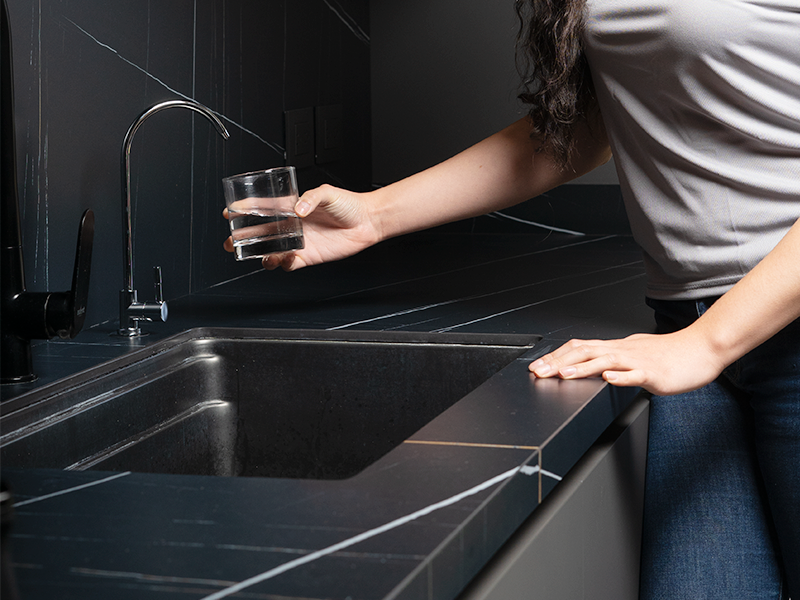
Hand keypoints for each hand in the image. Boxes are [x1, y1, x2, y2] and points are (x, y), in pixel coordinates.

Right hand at [223, 184, 380, 270]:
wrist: (366, 222)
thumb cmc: (348, 204)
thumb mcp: (328, 192)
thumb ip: (311, 198)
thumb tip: (298, 210)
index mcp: (292, 207)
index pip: (263, 208)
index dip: (245, 209)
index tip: (230, 211)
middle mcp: (292, 225)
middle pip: (260, 232)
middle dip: (243, 237)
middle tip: (231, 241)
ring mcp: (299, 241)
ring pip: (272, 250)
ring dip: (260, 254)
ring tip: (256, 255)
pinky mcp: (309, 256)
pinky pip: (290, 263)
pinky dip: (284, 263)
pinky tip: (285, 259)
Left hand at [528, 329, 727, 395]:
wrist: (702, 349)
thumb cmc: (671, 354)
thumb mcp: (635, 354)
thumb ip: (615, 359)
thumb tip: (596, 366)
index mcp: (617, 348)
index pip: (579, 348)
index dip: (557, 356)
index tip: (538, 367)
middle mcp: (623, 351)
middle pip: (585, 352)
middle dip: (559, 362)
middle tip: (539, 372)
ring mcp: (638, 361)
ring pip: (606, 361)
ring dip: (583, 367)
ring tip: (564, 374)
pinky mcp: (655, 373)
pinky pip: (636, 374)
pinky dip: (621, 376)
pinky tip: (609, 379)